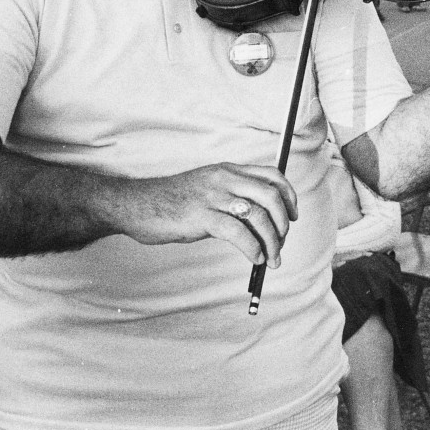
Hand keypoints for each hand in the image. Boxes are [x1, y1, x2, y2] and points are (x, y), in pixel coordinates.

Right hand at [123, 163, 297, 267]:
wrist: (136, 204)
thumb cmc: (171, 202)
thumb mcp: (207, 190)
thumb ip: (231, 197)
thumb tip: (260, 222)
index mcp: (227, 170)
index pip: (272, 176)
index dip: (289, 196)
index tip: (293, 216)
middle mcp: (224, 179)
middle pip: (271, 195)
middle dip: (284, 222)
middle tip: (282, 241)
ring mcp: (213, 196)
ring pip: (258, 215)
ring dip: (272, 241)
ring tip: (272, 258)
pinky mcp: (202, 216)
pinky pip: (239, 233)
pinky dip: (253, 248)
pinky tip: (255, 258)